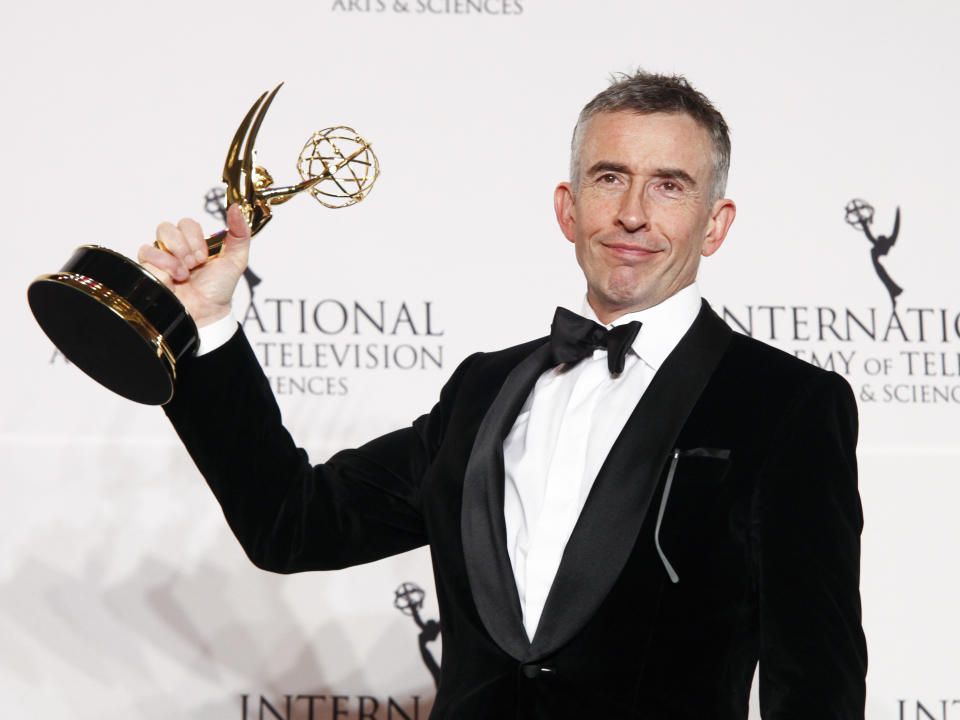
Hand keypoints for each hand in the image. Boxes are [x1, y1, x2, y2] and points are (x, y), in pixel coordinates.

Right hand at [138, 204, 250, 326]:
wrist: (207, 313)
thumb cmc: (219, 289)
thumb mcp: (236, 260)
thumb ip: (240, 234)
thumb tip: (235, 208)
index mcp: (194, 243)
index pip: (186, 223)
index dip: (194, 236)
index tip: (205, 255)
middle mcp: (175, 249)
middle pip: (167, 227)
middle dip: (184, 245)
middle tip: (195, 263)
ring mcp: (160, 260)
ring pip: (156, 239)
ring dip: (174, 256)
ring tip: (185, 273)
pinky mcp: (148, 271)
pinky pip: (146, 255)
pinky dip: (162, 265)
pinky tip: (174, 278)